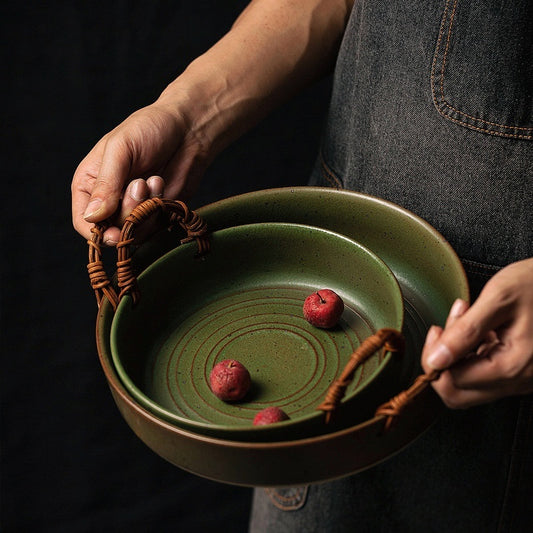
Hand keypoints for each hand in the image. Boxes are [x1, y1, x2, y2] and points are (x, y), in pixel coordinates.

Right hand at [71, 102, 209, 243]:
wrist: (188, 129)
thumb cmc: (149, 128)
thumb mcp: (120, 149)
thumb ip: (105, 184)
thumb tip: (92, 217)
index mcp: (90, 183)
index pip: (83, 221)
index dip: (97, 232)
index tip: (113, 232)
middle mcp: (110, 200)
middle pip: (111, 230)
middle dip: (127, 211)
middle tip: (140, 185)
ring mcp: (134, 207)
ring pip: (134, 231)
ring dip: (144, 209)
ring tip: (153, 180)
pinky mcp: (157, 212)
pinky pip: (155, 227)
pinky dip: (158, 210)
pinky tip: (160, 183)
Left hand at [421, 258, 532, 407]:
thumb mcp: (498, 299)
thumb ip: (464, 332)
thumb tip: (436, 359)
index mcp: (512, 367)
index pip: (452, 382)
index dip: (435, 358)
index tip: (438, 330)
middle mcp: (519, 380)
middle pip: (458, 393)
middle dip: (441, 361)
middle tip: (444, 330)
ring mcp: (521, 378)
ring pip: (469, 385)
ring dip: (456, 355)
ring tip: (464, 317)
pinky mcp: (521, 368)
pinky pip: (485, 372)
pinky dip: (471, 351)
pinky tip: (478, 323)